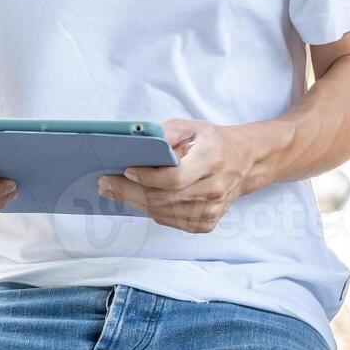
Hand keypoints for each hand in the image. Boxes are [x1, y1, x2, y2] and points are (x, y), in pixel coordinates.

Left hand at [98, 119, 255, 233]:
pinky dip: (149, 210)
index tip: (126, 170)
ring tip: (112, 191)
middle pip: (164, 198)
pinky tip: (135, 200)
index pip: (175, 178)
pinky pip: (170, 221)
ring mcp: (213, 210)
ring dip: (133, 203)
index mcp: (213, 159)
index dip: (147, 178)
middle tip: (105, 183)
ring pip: (163, 212)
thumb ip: (165, 133)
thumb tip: (136, 144)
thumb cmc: (212, 142)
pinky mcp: (207, 223)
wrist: (244, 162)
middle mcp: (216, 188)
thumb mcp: (191, 126)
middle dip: (129, 192)